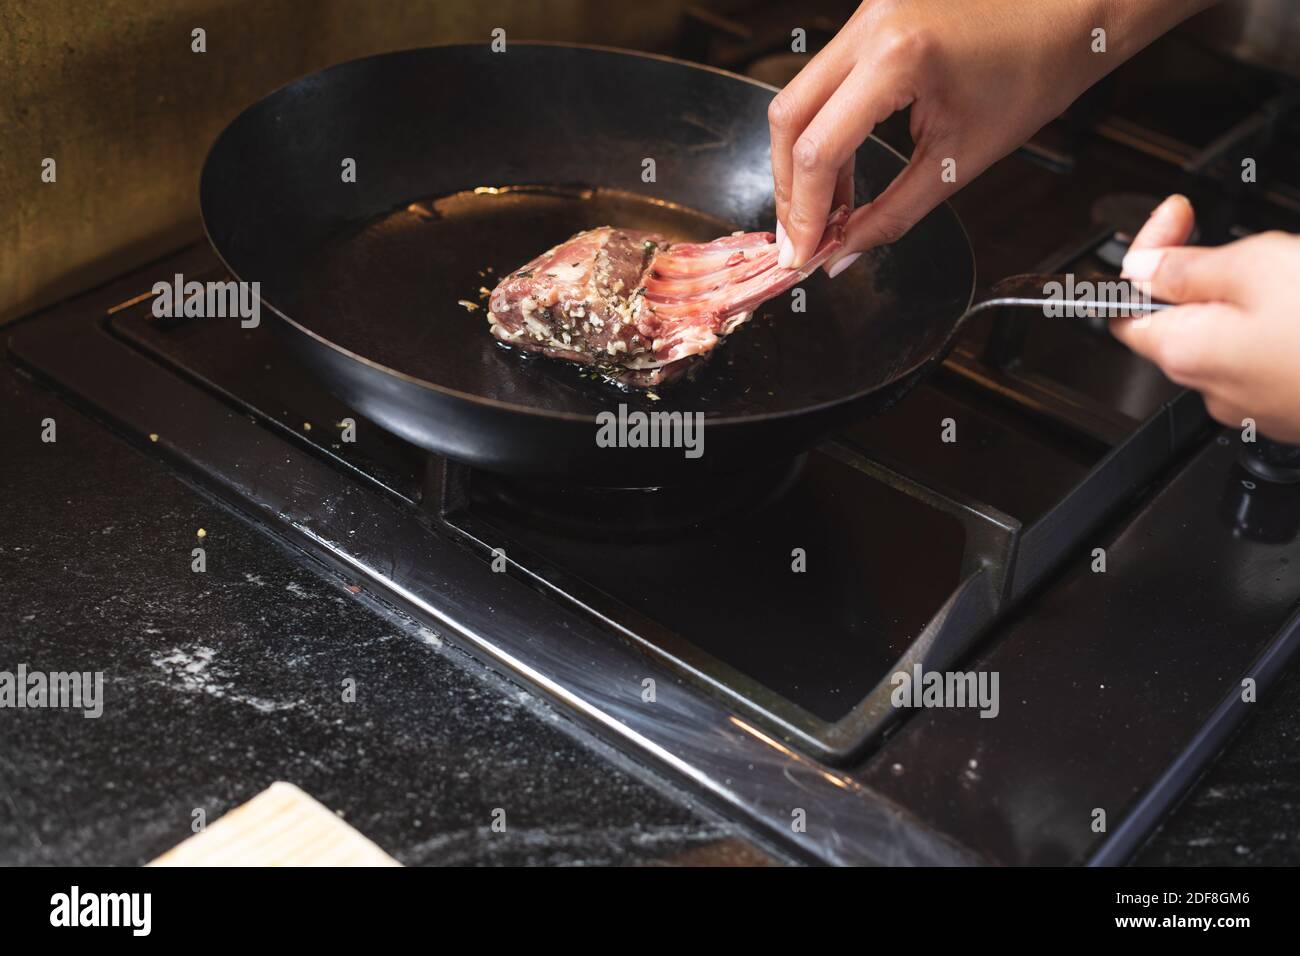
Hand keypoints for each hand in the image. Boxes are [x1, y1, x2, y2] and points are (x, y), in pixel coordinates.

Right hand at [768, 0, 1213, 274]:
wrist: (1072, 12)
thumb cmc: (1038, 70)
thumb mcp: (961, 161)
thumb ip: (892, 214)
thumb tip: (844, 252)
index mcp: (897, 56)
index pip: (817, 148)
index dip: (803, 211)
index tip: (801, 251)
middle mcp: (869, 24)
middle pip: (787, 118)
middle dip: (789, 187)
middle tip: (803, 236)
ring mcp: (865, 14)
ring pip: (798, 98)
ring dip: (802, 161)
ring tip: (824, 210)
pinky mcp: (870, 18)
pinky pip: (824, 82)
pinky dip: (822, 131)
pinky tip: (839, 170)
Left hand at [1111, 195, 1299, 440]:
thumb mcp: (1259, 267)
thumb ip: (1189, 267)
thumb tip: (1142, 266)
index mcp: (1183, 350)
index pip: (1124, 306)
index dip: (1144, 254)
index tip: (1176, 218)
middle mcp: (1209, 387)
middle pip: (1181, 318)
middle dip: (1208, 272)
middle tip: (1250, 241)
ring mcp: (1253, 403)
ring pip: (1232, 336)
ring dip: (1253, 297)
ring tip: (1294, 275)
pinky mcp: (1291, 407)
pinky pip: (1270, 358)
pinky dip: (1285, 327)